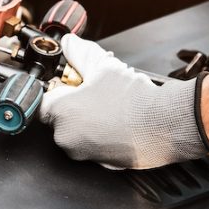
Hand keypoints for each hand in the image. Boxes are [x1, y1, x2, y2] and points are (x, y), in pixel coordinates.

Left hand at [39, 34, 205, 168]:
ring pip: (76, 131)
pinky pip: (92, 145)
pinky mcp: (100, 165)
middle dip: (73, 103)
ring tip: (109, 105)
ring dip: (87, 119)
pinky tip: (117, 121)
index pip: (42, 100)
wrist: (166, 125)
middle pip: (59, 116)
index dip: (57, 88)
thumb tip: (69, 44)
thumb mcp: (103, 66)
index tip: (69, 83)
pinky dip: (100, 134)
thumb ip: (79, 53)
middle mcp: (66, 137)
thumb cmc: (134, 99)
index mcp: (60, 112)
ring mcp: (83, 154)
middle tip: (93, 91)